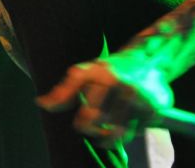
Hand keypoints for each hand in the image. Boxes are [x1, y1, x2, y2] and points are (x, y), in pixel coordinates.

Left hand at [36, 53, 173, 147]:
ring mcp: (137, 96)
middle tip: (96, 127)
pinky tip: (130, 119)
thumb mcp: (86, 73)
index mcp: (100, 75)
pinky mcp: (153, 108)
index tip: (83, 123)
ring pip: (117, 132)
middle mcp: (119, 84)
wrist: (149, 59)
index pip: (86, 111)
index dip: (83, 123)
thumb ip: (64, 90)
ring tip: (111, 125)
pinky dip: (131, 130)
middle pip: (97, 122)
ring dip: (112, 135)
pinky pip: (135, 131)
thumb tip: (41, 104)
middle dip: (94, 129)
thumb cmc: (110, 70)